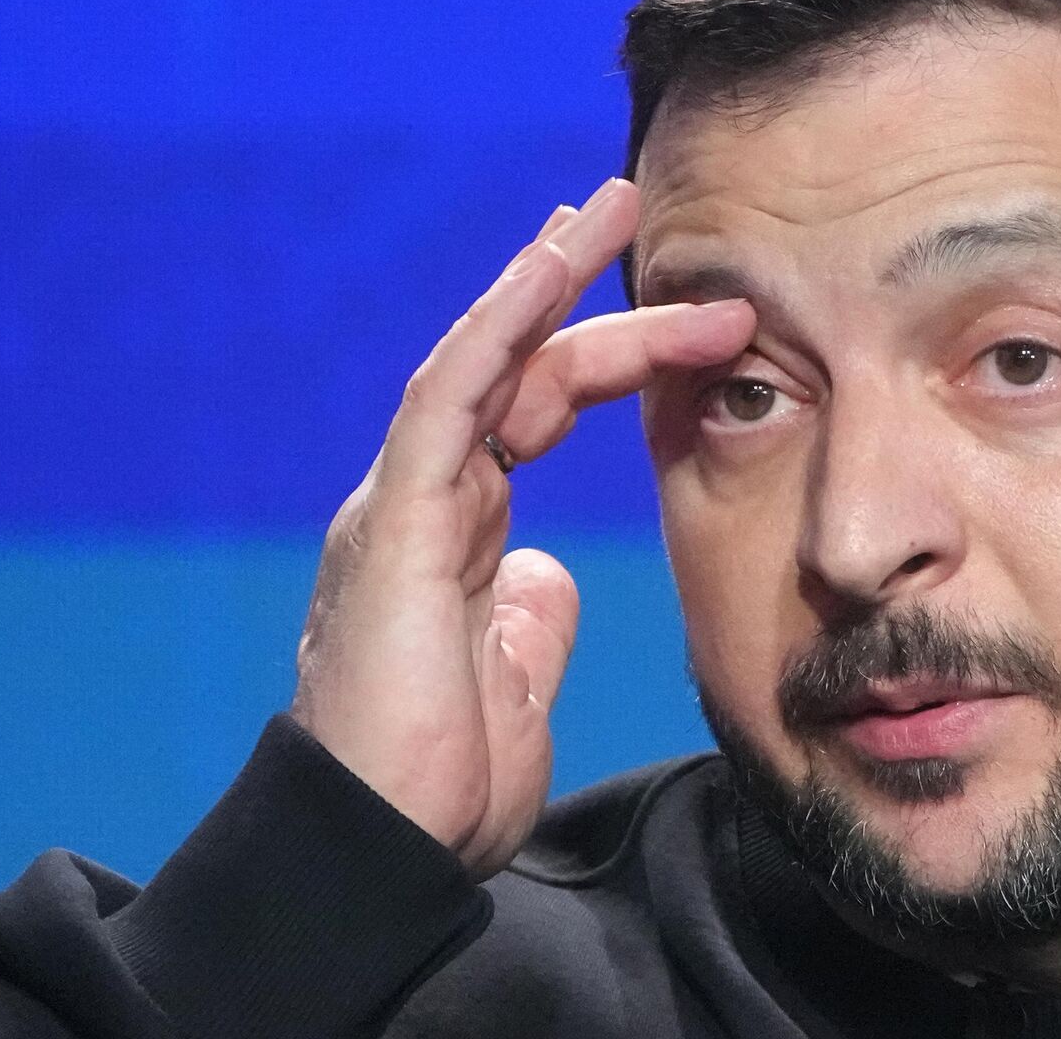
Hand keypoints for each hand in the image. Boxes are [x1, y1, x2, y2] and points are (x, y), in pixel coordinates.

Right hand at [290, 179, 752, 878]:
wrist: (383, 850)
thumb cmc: (441, 784)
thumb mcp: (515, 686)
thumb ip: (529, 620)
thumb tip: (549, 574)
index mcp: (455, 537)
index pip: (531, 416)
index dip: (597, 358)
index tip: (677, 321)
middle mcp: (423, 504)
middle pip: (519, 377)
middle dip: (593, 305)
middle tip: (656, 235)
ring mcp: (401, 506)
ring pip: (480, 363)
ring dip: (547, 280)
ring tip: (606, 211)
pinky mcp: (392, 523)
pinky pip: (448, 397)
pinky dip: (499, 324)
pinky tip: (548, 266)